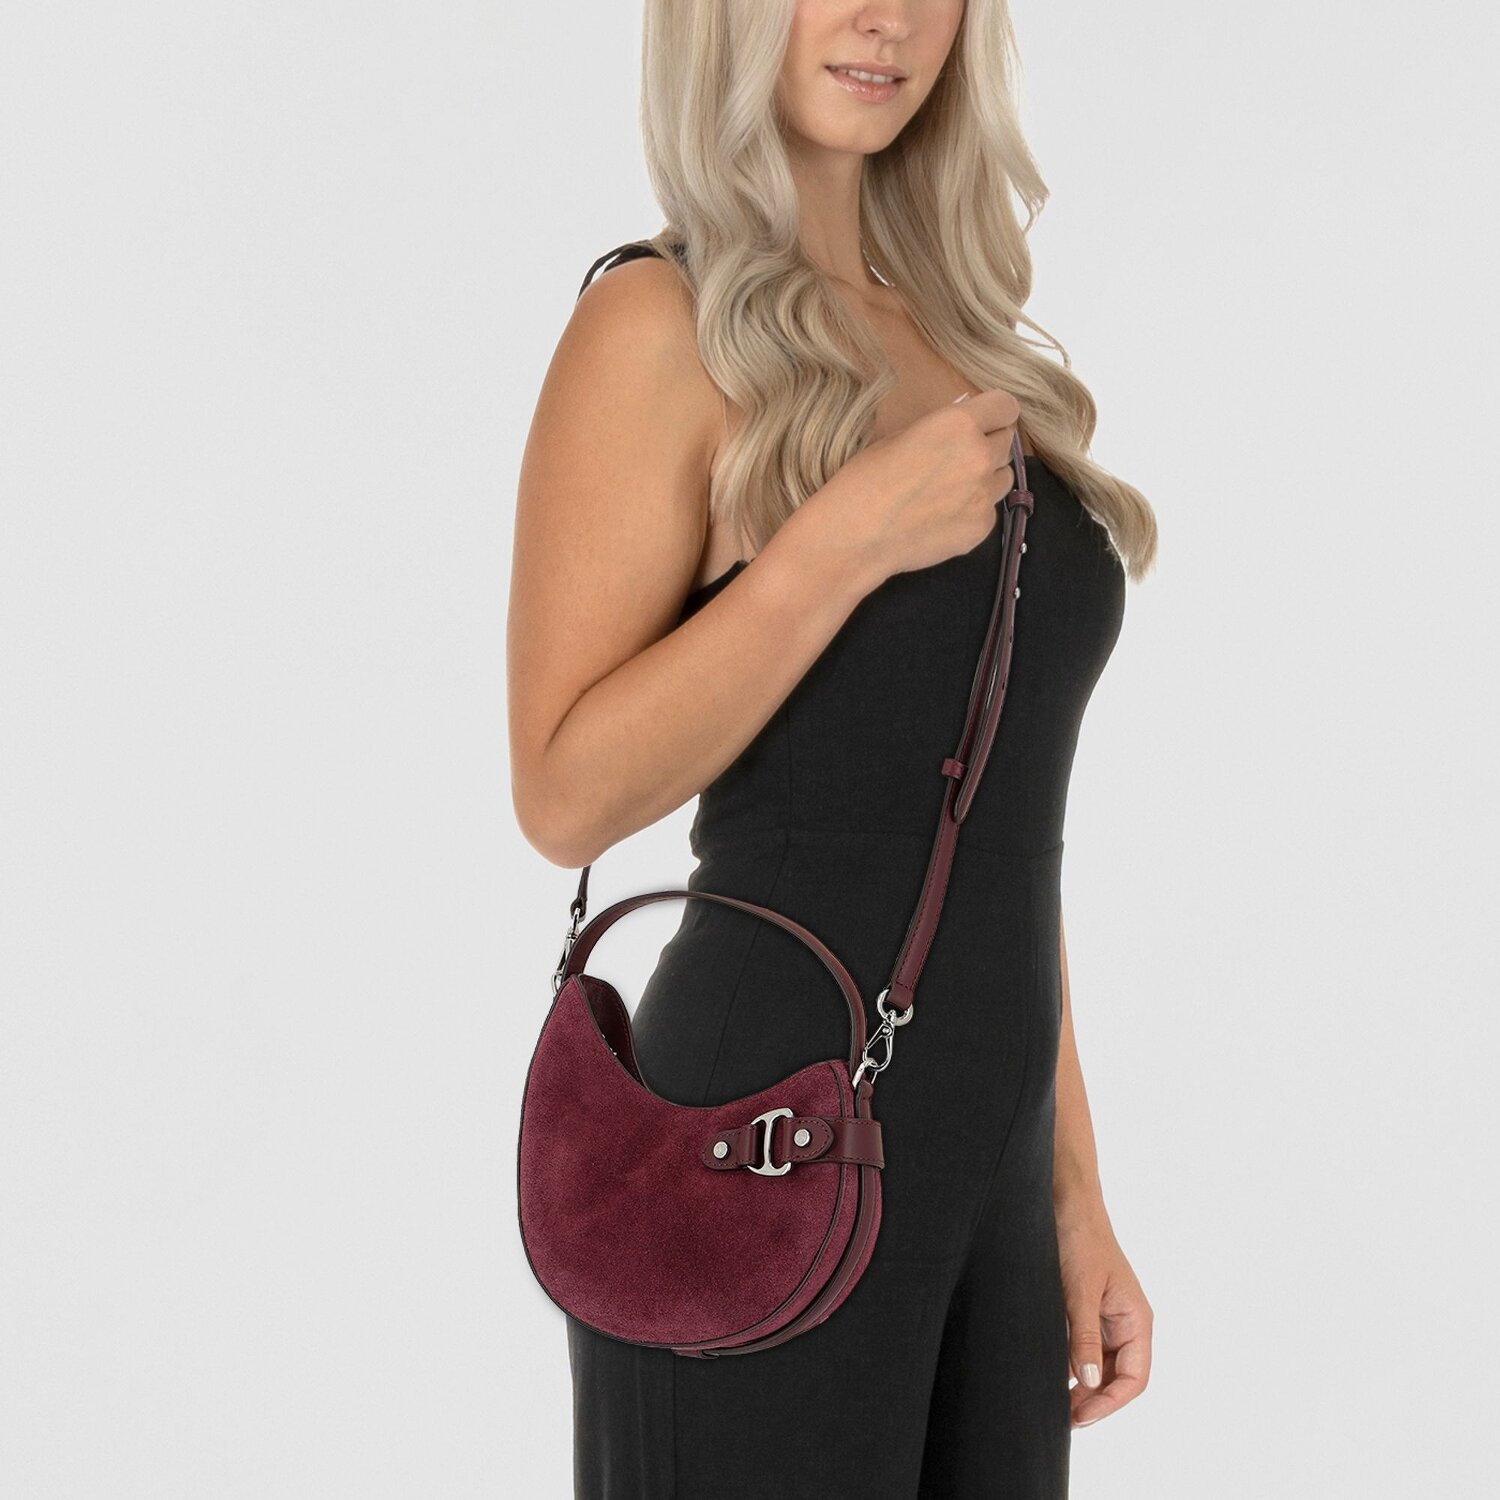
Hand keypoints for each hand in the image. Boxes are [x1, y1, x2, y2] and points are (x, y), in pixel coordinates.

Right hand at [815, 388, 1022, 586]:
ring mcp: (983, 496)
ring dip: (986, 477)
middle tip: (960, 455)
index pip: (1006, 406)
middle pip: (1007, 441)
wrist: (855, 536)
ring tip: (952, 487)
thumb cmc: (865, 481)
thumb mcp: (901, 436)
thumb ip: (942, 429)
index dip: (994, 412)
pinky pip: (988, 510)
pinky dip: (973, 509)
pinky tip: (943, 515)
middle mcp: (980, 457)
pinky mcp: (980, 528)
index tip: (985, 420)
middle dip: (989, 443)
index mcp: (959, 425)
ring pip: (1003, 477)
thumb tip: (961, 428)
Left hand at [1055, 1196, 1153, 1427]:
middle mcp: (1125, 1322)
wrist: (1065, 1198)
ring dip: (1082, 1385)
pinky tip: (1052, 1372)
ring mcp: (1106, 1316)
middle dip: (1093, 1400)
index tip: (1080, 1417)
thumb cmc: (1079, 1237)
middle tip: (1061, 1416)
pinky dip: (1072, 1363)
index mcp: (1136, 1319)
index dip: (1109, 1403)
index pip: (1134, 1378)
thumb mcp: (1079, 1289)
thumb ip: (1083, 1336)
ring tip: (1054, 1401)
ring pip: (1100, 1365)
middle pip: (1117, 1377)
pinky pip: (1085, 1346)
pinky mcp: (1086, 1308)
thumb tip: (1087, 1382)